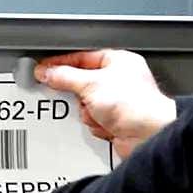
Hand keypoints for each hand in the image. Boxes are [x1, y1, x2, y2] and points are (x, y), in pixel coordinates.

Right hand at [36, 50, 175, 160]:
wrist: (148, 136)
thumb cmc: (135, 105)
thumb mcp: (90, 84)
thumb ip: (64, 76)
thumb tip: (47, 72)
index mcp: (119, 61)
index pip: (82, 56)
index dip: (61, 62)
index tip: (44, 68)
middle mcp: (120, 79)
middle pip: (81, 82)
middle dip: (79, 94)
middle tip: (78, 96)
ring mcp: (118, 101)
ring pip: (85, 103)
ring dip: (88, 112)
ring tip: (100, 113)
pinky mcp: (116, 120)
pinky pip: (92, 119)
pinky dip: (95, 123)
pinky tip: (106, 124)